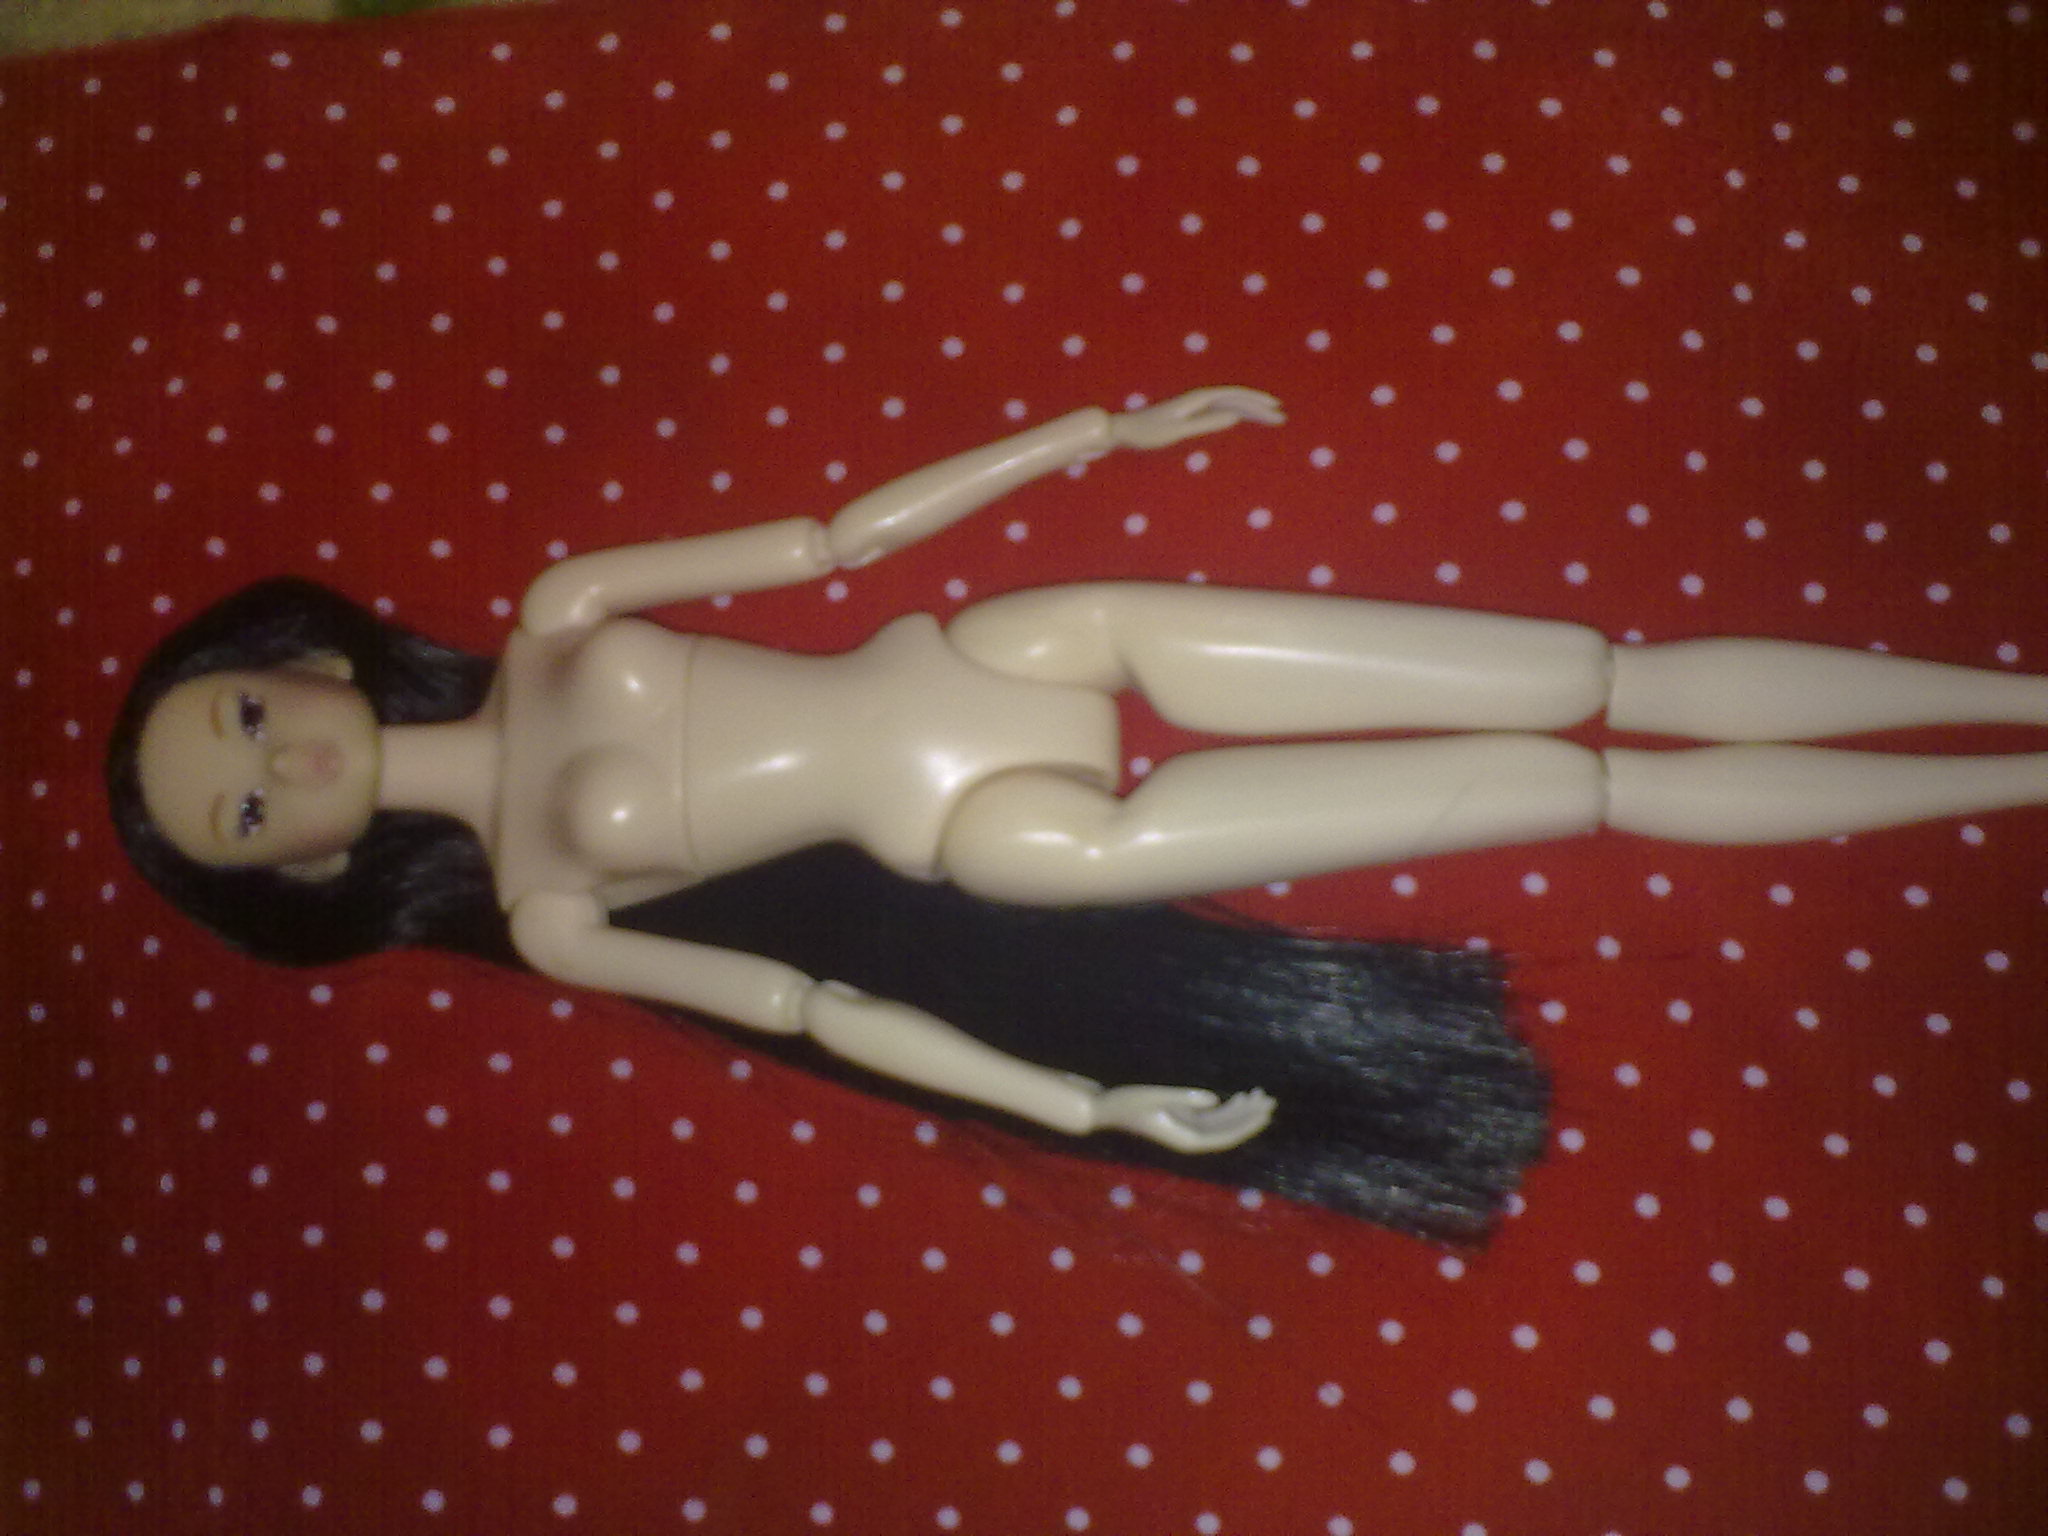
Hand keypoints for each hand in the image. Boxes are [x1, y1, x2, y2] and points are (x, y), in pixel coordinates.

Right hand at [1091, 1085, 1276, 1152]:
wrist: (1104, 1109)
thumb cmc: (1126, 1102)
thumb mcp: (1153, 1096)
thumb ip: (1183, 1098)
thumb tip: (1214, 1099)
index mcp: (1185, 1139)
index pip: (1224, 1137)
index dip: (1246, 1126)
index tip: (1265, 1113)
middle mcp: (1189, 1138)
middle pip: (1228, 1132)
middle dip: (1250, 1117)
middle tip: (1271, 1100)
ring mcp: (1186, 1129)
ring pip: (1222, 1124)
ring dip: (1241, 1111)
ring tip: (1260, 1096)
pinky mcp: (1182, 1119)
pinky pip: (1212, 1118)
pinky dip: (1227, 1108)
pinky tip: (1240, 1097)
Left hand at [1109, 387, 1285, 450]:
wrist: (1123, 430)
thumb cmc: (1147, 433)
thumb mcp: (1178, 430)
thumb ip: (1206, 423)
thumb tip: (1234, 417)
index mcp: (1198, 399)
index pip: (1234, 397)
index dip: (1256, 403)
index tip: (1275, 410)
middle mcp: (1199, 399)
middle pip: (1236, 399)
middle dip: (1259, 407)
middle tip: (1281, 417)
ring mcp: (1195, 406)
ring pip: (1229, 404)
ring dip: (1250, 411)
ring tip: (1270, 419)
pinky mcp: (1190, 414)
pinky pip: (1220, 411)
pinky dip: (1236, 414)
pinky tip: (1244, 420)